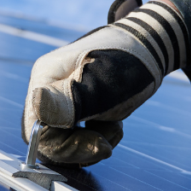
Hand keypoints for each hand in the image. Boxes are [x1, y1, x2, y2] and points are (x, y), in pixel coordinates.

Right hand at [22, 0, 188, 165]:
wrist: (152, 42)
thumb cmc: (129, 60)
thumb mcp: (104, 83)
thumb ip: (72, 99)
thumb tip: (38, 107)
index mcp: (45, 78)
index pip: (38, 130)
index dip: (66, 147)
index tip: (100, 146)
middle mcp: (47, 87)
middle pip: (50, 137)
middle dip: (83, 145)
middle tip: (112, 137)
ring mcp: (62, 96)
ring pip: (67, 138)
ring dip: (94, 139)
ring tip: (117, 124)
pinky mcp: (78, 104)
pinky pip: (80, 133)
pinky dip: (99, 135)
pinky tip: (115, 123)